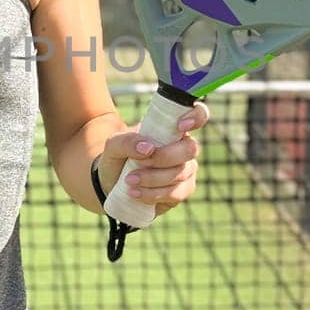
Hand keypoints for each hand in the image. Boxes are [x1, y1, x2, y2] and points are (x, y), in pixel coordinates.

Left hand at [96, 101, 210, 217]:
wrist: (112, 183)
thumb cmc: (117, 157)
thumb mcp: (114, 145)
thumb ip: (128, 141)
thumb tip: (148, 147)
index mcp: (172, 128)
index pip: (198, 115)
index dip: (196, 117)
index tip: (181, 126)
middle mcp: (184, 147)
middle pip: (190, 149)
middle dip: (163, 157)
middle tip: (138, 162)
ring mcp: (186, 169)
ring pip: (181, 173)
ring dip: (153, 178)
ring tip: (129, 180)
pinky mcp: (182, 191)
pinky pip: (176, 193)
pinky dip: (154, 194)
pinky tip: (136, 193)